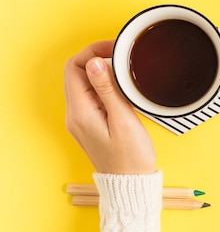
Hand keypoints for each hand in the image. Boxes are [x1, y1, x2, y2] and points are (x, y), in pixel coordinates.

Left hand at [64, 41, 156, 173]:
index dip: (93, 51)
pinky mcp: (91, 124)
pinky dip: (104, 86)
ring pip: (84, 84)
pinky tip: (122, 88)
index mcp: (80, 112)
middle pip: (77, 73)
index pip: (76, 68)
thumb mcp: (123, 120)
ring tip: (124, 70)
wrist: (131, 183)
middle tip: (121, 55)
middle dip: (97, 58)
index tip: (115, 48)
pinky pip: (92, 96)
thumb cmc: (131, 157)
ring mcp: (82, 120)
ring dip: (102, 72)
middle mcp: (76, 115)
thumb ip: (108, 90)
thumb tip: (94, 63)